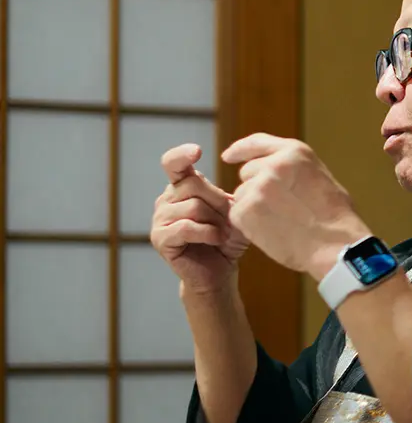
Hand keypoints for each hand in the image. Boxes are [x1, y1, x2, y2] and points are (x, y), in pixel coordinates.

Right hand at [151, 144, 249, 294]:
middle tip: (229, 220)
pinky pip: (186, 227)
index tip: (197, 151)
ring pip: (193, 207)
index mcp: (182, 186)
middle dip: (219, 202)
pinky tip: (216, 240)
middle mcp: (166, 198)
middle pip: (194, 185)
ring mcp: (159, 218)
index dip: (182, 155)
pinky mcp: (159, 238)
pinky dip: (207, 233)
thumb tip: (242, 183)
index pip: (174, 162)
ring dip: (216, 221)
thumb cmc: (229, 239)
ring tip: (222, 233)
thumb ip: (232, 194)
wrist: (220, 271)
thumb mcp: (236, 212)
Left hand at [221, 134, 370, 279]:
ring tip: (280, 222)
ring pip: (242, 195)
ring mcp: (258, 188)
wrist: (335, 245)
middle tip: (279, 208)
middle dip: (256, 187)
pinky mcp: (245, 211)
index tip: (228, 156)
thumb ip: (294, 168)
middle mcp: (273, 165)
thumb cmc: (335, 217)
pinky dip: (249, 225)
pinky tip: (271, 231)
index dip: (240, 150)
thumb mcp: (320, 177)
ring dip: (253, 207)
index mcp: (295, 153)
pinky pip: (237, 215)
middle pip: (248, 172)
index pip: (257, 142)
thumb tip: (276, 169)